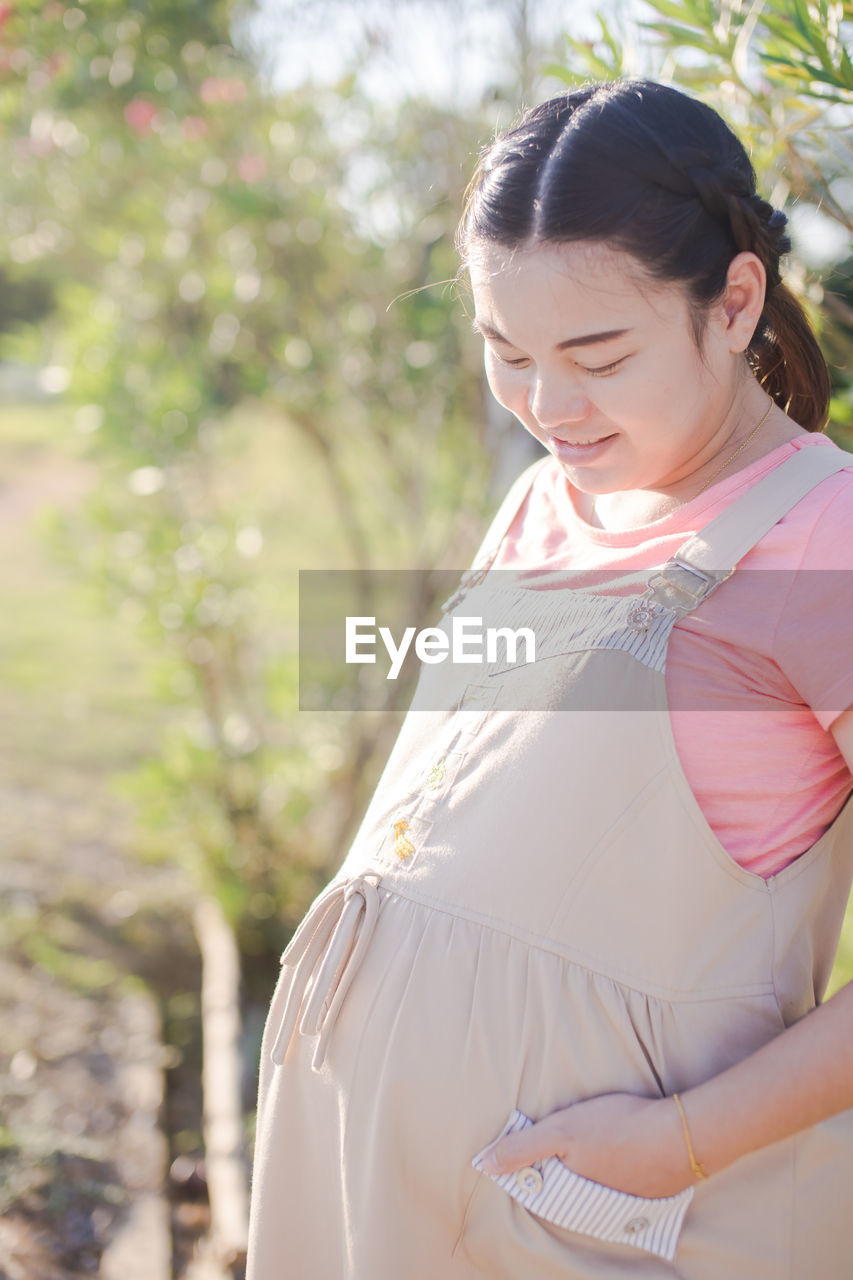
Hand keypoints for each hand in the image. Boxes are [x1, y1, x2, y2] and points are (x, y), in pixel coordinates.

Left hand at [481, 1093, 694, 1198]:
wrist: (680, 1136)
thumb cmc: (617, 1129)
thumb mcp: (561, 1132)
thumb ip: (522, 1149)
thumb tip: (484, 1165)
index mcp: (572, 1198)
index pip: (539, 1193)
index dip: (527, 1173)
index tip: (519, 1158)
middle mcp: (595, 1210)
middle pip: (565, 1195)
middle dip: (554, 1179)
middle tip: (551, 1152)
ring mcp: (623, 1205)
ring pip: (590, 1193)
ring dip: (583, 1178)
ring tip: (581, 1153)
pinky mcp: (644, 1195)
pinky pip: (617, 1190)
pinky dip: (610, 1177)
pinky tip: (613, 1158)